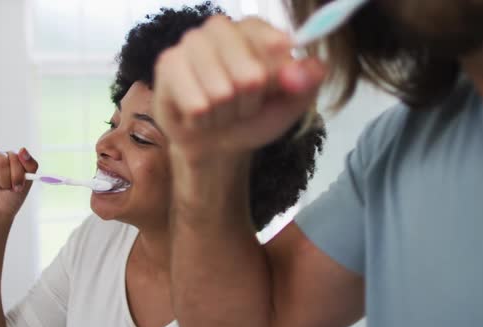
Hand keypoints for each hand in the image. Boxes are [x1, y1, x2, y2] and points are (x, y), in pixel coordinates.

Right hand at [0, 148, 37, 225]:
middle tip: (6, 188)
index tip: (17, 186)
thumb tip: (22, 149)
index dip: (17, 174)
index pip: (16, 156)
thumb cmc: (12, 196)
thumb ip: (31, 164)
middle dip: (5, 179)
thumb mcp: (28, 181)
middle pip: (2, 159)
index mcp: (13, 157)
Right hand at [152, 16, 326, 164]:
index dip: (275, 77)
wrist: (214, 142)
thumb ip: (307, 83)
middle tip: (240, 105)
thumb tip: (315, 67)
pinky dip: (203, 120)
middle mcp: (220, 28)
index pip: (274, 45)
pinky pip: (197, 105)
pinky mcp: (167, 64)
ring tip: (218, 110)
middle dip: (249, 103)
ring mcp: (190, 43)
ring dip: (224, 114)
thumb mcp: (288, 104)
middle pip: (250, 75)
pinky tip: (198, 114)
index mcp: (253, 30)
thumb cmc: (252, 117)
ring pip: (221, 93)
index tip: (268, 89)